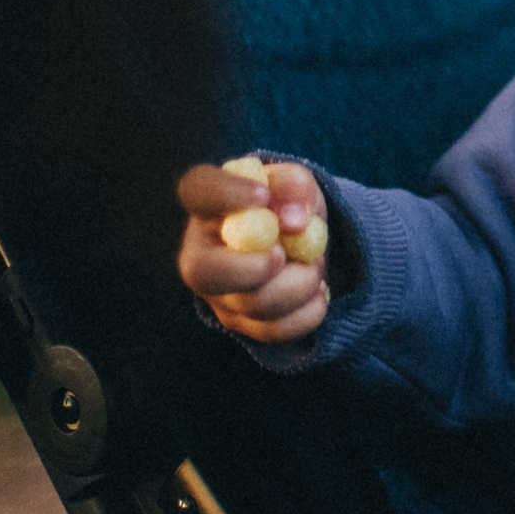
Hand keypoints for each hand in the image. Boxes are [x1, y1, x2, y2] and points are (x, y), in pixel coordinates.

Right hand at [177, 161, 329, 343]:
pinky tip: (317, 290)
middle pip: (203, 271)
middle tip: (283, 255)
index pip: (197, 192)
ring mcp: (217, 293)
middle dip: (253, 267)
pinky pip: (274, 330)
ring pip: (252, 304)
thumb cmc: (287, 204)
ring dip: (299, 283)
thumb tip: (294, 221)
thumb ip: (294, 187)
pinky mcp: (240, 322)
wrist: (298, 242)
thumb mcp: (296, 183)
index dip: (226, 194)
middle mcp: (200, 251)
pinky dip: (309, 311)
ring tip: (314, 263)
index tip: (263, 195)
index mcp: (207, 203)